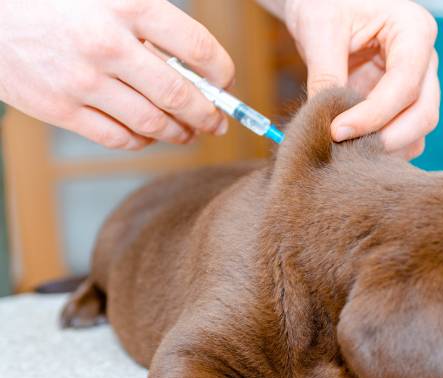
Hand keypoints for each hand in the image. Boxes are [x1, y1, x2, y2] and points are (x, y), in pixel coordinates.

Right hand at [0, 0, 234, 149]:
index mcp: (128, 5)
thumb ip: (154, 24)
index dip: (223, 74)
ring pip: (153, 123)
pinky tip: (149, 134)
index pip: (199, 49)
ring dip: (180, 132)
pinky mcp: (58, 108)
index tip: (226, 85)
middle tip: (217, 122)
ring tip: (188, 131)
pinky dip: (142, 141)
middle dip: (208, 115)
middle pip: (180, 95)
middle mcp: (107, 44)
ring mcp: (81, 80)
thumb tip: (201, 68)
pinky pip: (118, 138)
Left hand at [281, 0, 439, 158]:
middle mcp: (425, 58)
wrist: (324, 4)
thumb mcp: (320, 29)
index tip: (337, 131)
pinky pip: (405, 135)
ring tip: (347, 152)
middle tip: (346, 151)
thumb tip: (326, 125)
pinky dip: (383, 147)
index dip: (374, 115)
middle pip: (423, 112)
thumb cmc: (325, 3)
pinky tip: (354, 149)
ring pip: (419, 129)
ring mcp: (418, 82)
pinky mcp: (403, 102)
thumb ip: (326, 75)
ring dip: (388, 147)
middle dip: (388, 138)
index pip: (405, 84)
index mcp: (414, 30)